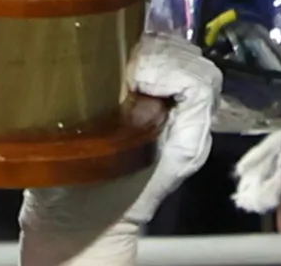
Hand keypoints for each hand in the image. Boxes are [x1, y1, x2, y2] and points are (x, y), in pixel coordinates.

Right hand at [18, 35, 219, 265]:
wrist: (84, 228)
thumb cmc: (83, 201)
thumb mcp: (89, 161)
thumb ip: (107, 117)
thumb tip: (109, 71)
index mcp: (183, 143)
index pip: (197, 83)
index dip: (164, 68)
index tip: (129, 76)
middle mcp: (189, 129)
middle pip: (197, 65)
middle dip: (161, 53)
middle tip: (123, 60)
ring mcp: (178, 121)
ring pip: (187, 62)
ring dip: (156, 51)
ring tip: (122, 60)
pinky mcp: (160, 113)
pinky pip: (169, 71)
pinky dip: (150, 58)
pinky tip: (123, 65)